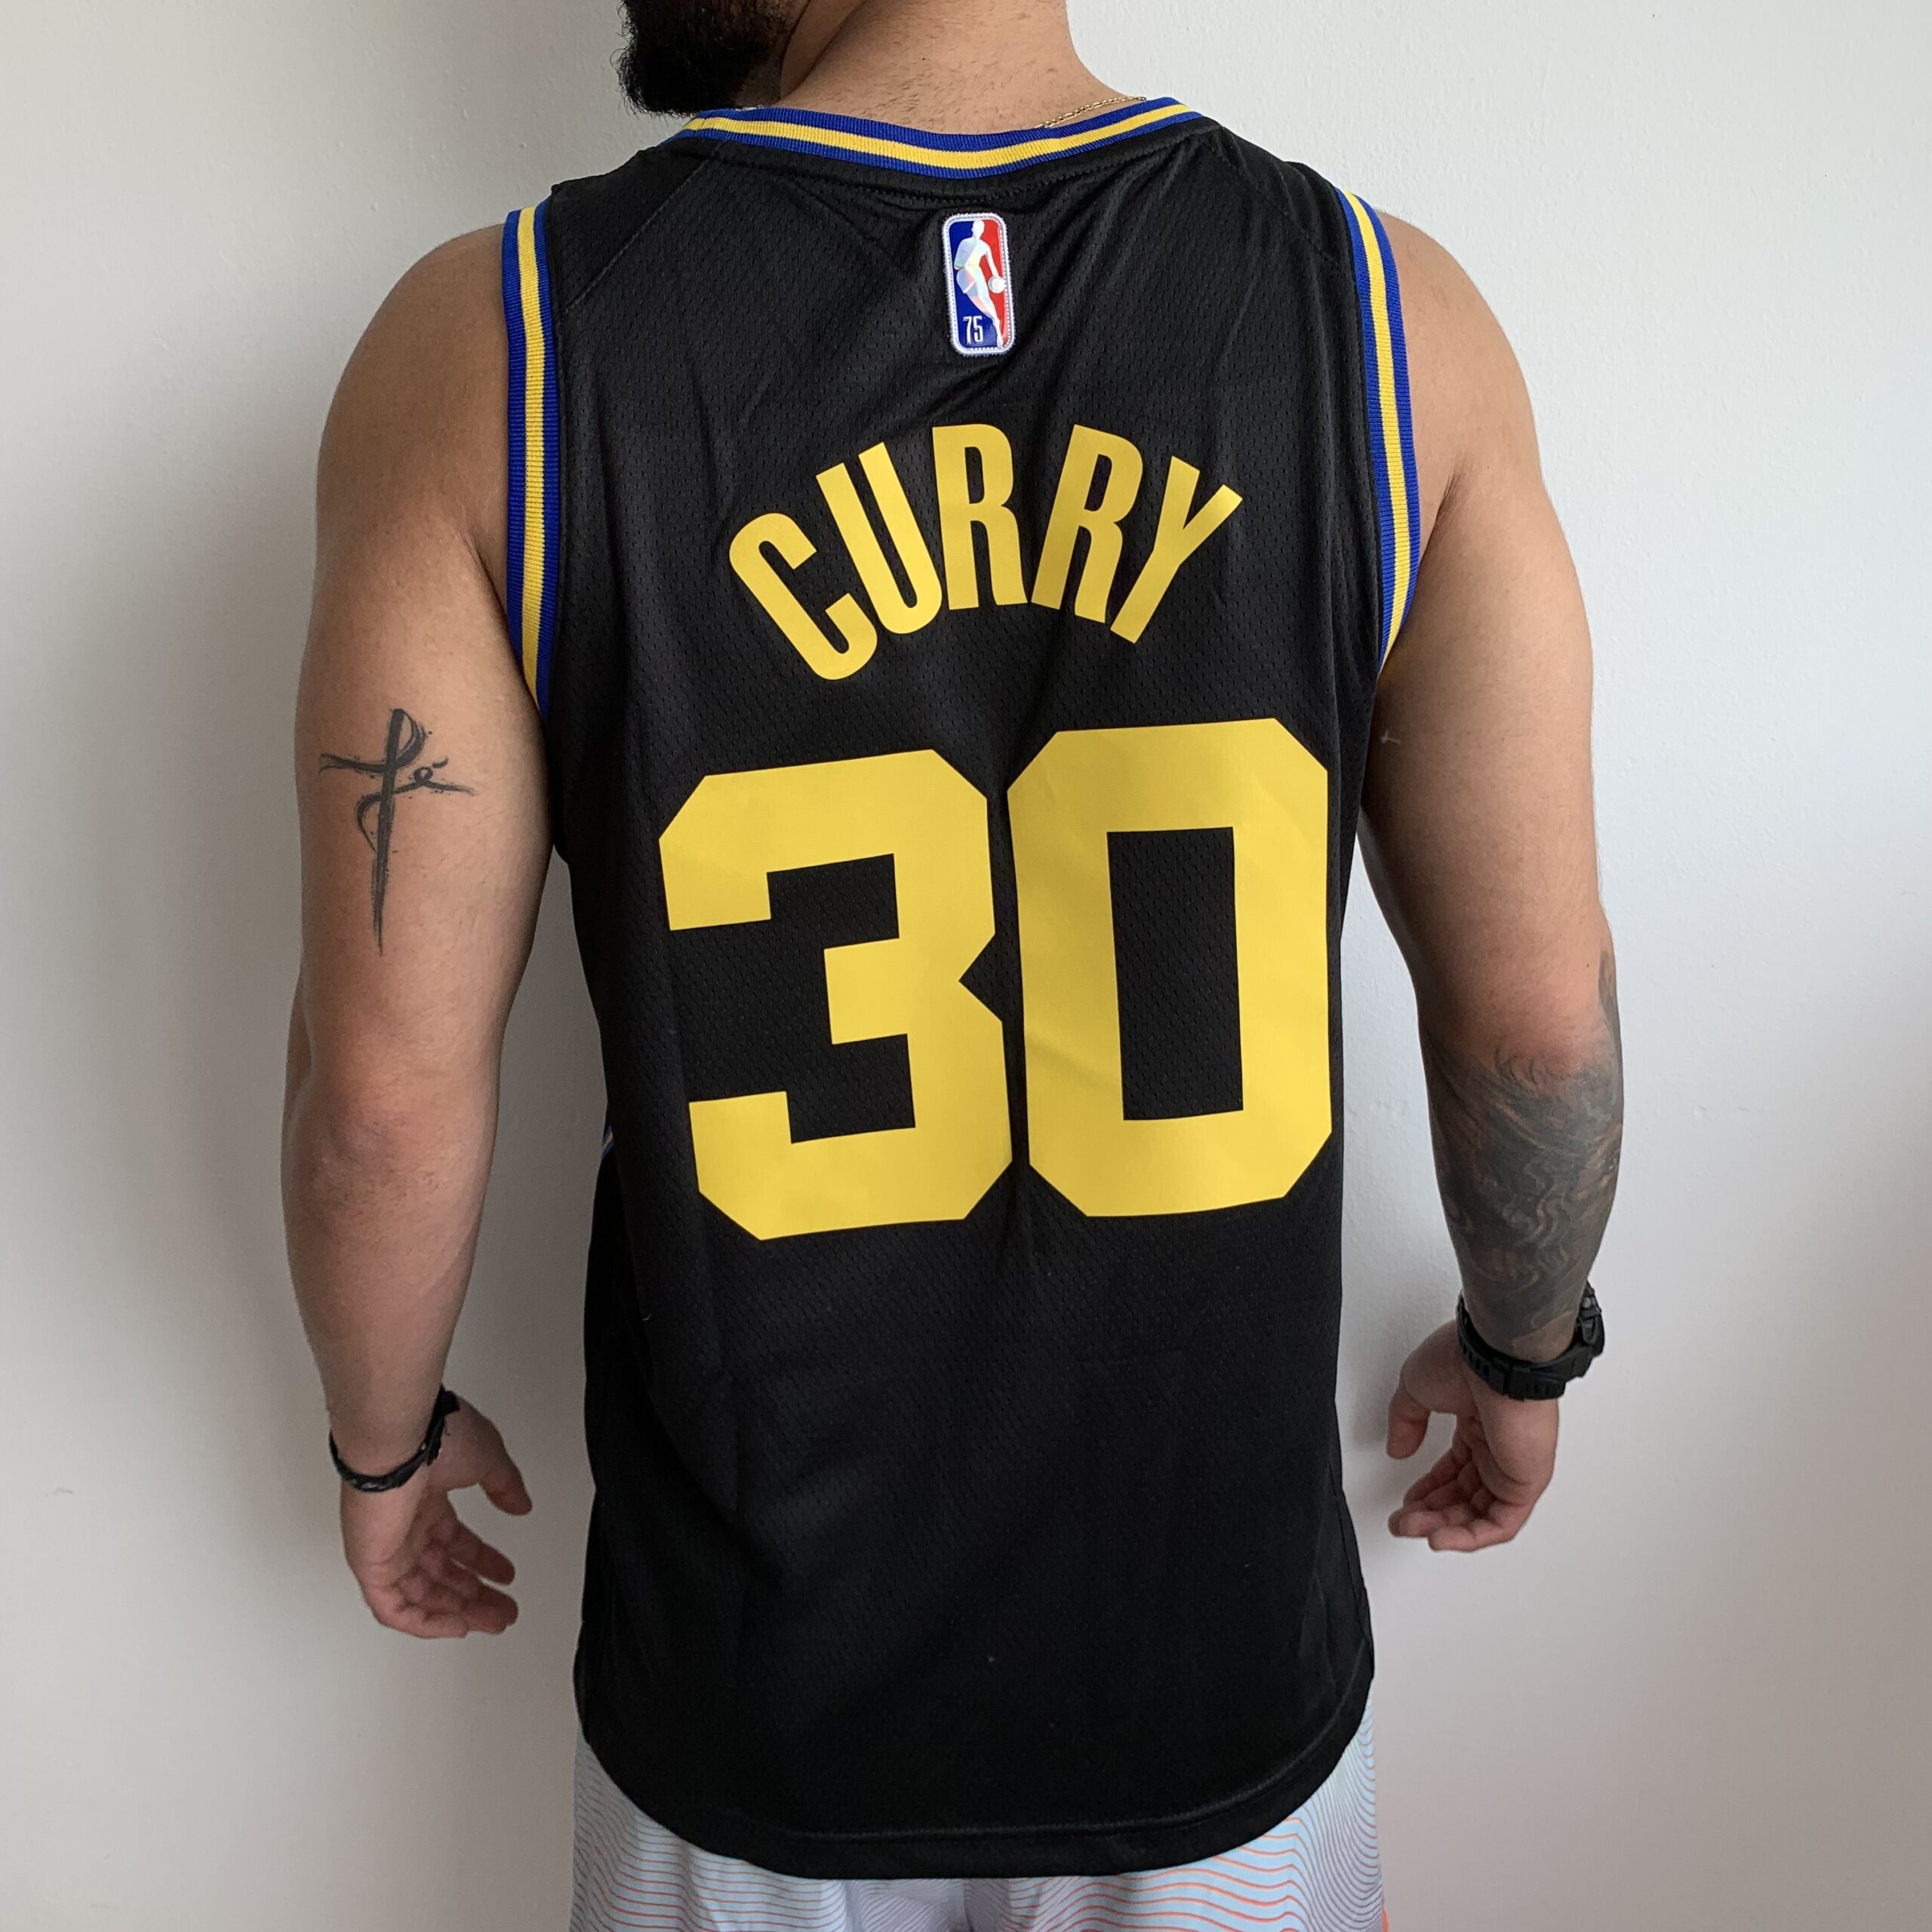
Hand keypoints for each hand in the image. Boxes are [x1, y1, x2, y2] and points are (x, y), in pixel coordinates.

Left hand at [338, 1395, 532, 1637]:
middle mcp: (404, 1523)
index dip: (482, 1561)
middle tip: (502, 1611)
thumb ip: (504, 1486)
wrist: (398, 1437)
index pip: (454, 1540)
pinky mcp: (371, 1563)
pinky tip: (455, 1626)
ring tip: (491, 1622)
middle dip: (475, 1594)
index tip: (505, 1574)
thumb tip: (520, 1505)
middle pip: (440, 1573)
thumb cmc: (434, 1434)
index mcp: (426, 1498)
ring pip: (421, 1594)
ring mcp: (386, 1545)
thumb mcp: (487, 1458)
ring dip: (458, 1612)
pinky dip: (424, 1622)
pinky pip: (392, 1607)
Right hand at [1385, 1320, 1557, 1550]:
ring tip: (1413, 1528)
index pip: (1455, 1469)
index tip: (1407, 1500)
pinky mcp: (1525, 1483)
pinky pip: (1500, 1523)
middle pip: (1464, 1495)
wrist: (1494, 1357)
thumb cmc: (1465, 1360)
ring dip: (1443, 1527)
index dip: (1429, 1489)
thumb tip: (1397, 1449)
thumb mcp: (1415, 1388)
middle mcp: (1497, 1446)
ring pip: (1479, 1513)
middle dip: (1430, 1513)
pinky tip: (1441, 1538)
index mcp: (1478, 1423)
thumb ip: (1405, 1421)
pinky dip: (1470, 1536)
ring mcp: (1513, 1465)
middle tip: (1403, 1522)